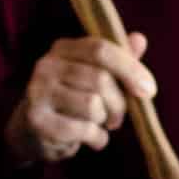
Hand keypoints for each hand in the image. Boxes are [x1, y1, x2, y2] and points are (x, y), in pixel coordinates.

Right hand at [4, 33, 156, 164]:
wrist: (30, 133)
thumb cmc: (70, 101)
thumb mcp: (93, 76)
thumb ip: (117, 59)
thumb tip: (139, 39)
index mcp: (62, 49)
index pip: (101, 49)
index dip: (130, 68)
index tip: (148, 90)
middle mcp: (46, 65)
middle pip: (100, 80)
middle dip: (119, 104)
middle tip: (117, 118)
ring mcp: (38, 92)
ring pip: (93, 106)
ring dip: (105, 122)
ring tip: (99, 125)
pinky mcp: (37, 120)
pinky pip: (82, 130)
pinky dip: (96, 139)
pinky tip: (91, 139)